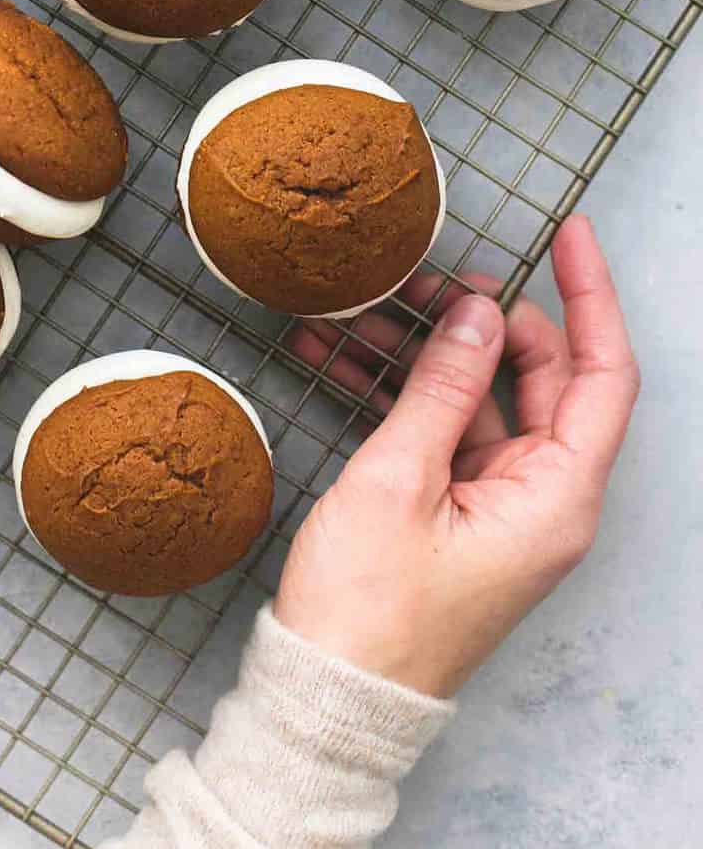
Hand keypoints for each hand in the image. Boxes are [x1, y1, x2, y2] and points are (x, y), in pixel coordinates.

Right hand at [275, 216, 638, 697]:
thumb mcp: (398, 479)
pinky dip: (400, 393)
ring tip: (360, 312)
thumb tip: (476, 310)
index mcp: (555, 497)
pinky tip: (337, 358)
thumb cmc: (369, 610)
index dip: (591, 297)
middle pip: (539, 378)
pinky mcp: (458, 513)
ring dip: (423, 352)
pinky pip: (443, 431)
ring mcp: (500, 506)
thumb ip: (443, 386)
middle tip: (424, 276)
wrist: (329, 698)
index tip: (569, 234)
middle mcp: (543, 499)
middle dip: (481, 318)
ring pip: (481, 398)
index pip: (603, 375)